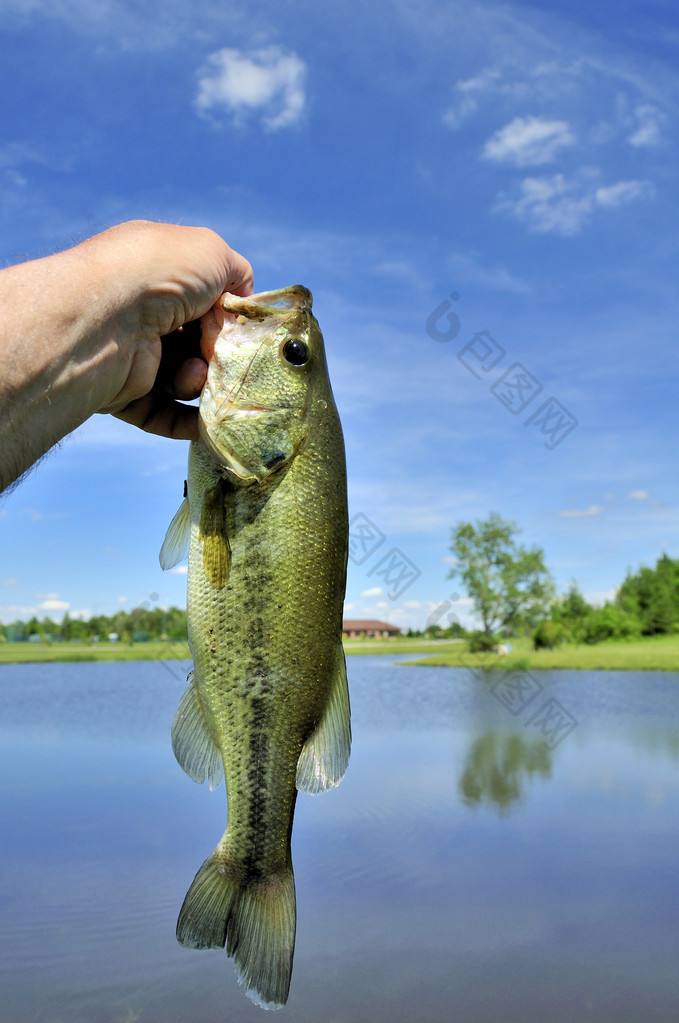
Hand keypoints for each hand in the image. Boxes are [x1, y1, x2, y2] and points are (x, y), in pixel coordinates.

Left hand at [94, 221, 252, 439]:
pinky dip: (189, 422)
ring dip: (200, 382)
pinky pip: (163, 414)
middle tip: (217, 353)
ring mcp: (131, 353)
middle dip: (216, 353)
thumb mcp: (211, 252)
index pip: (203, 299)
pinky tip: (207, 422)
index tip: (237, 325)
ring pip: (183, 380)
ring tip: (195, 375)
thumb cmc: (160, 274)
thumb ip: (236, 272)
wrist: (107, 317)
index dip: (225, 314)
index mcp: (155, 273)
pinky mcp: (124, 393)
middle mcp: (141, 312)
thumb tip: (238, 303)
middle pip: (196, 343)